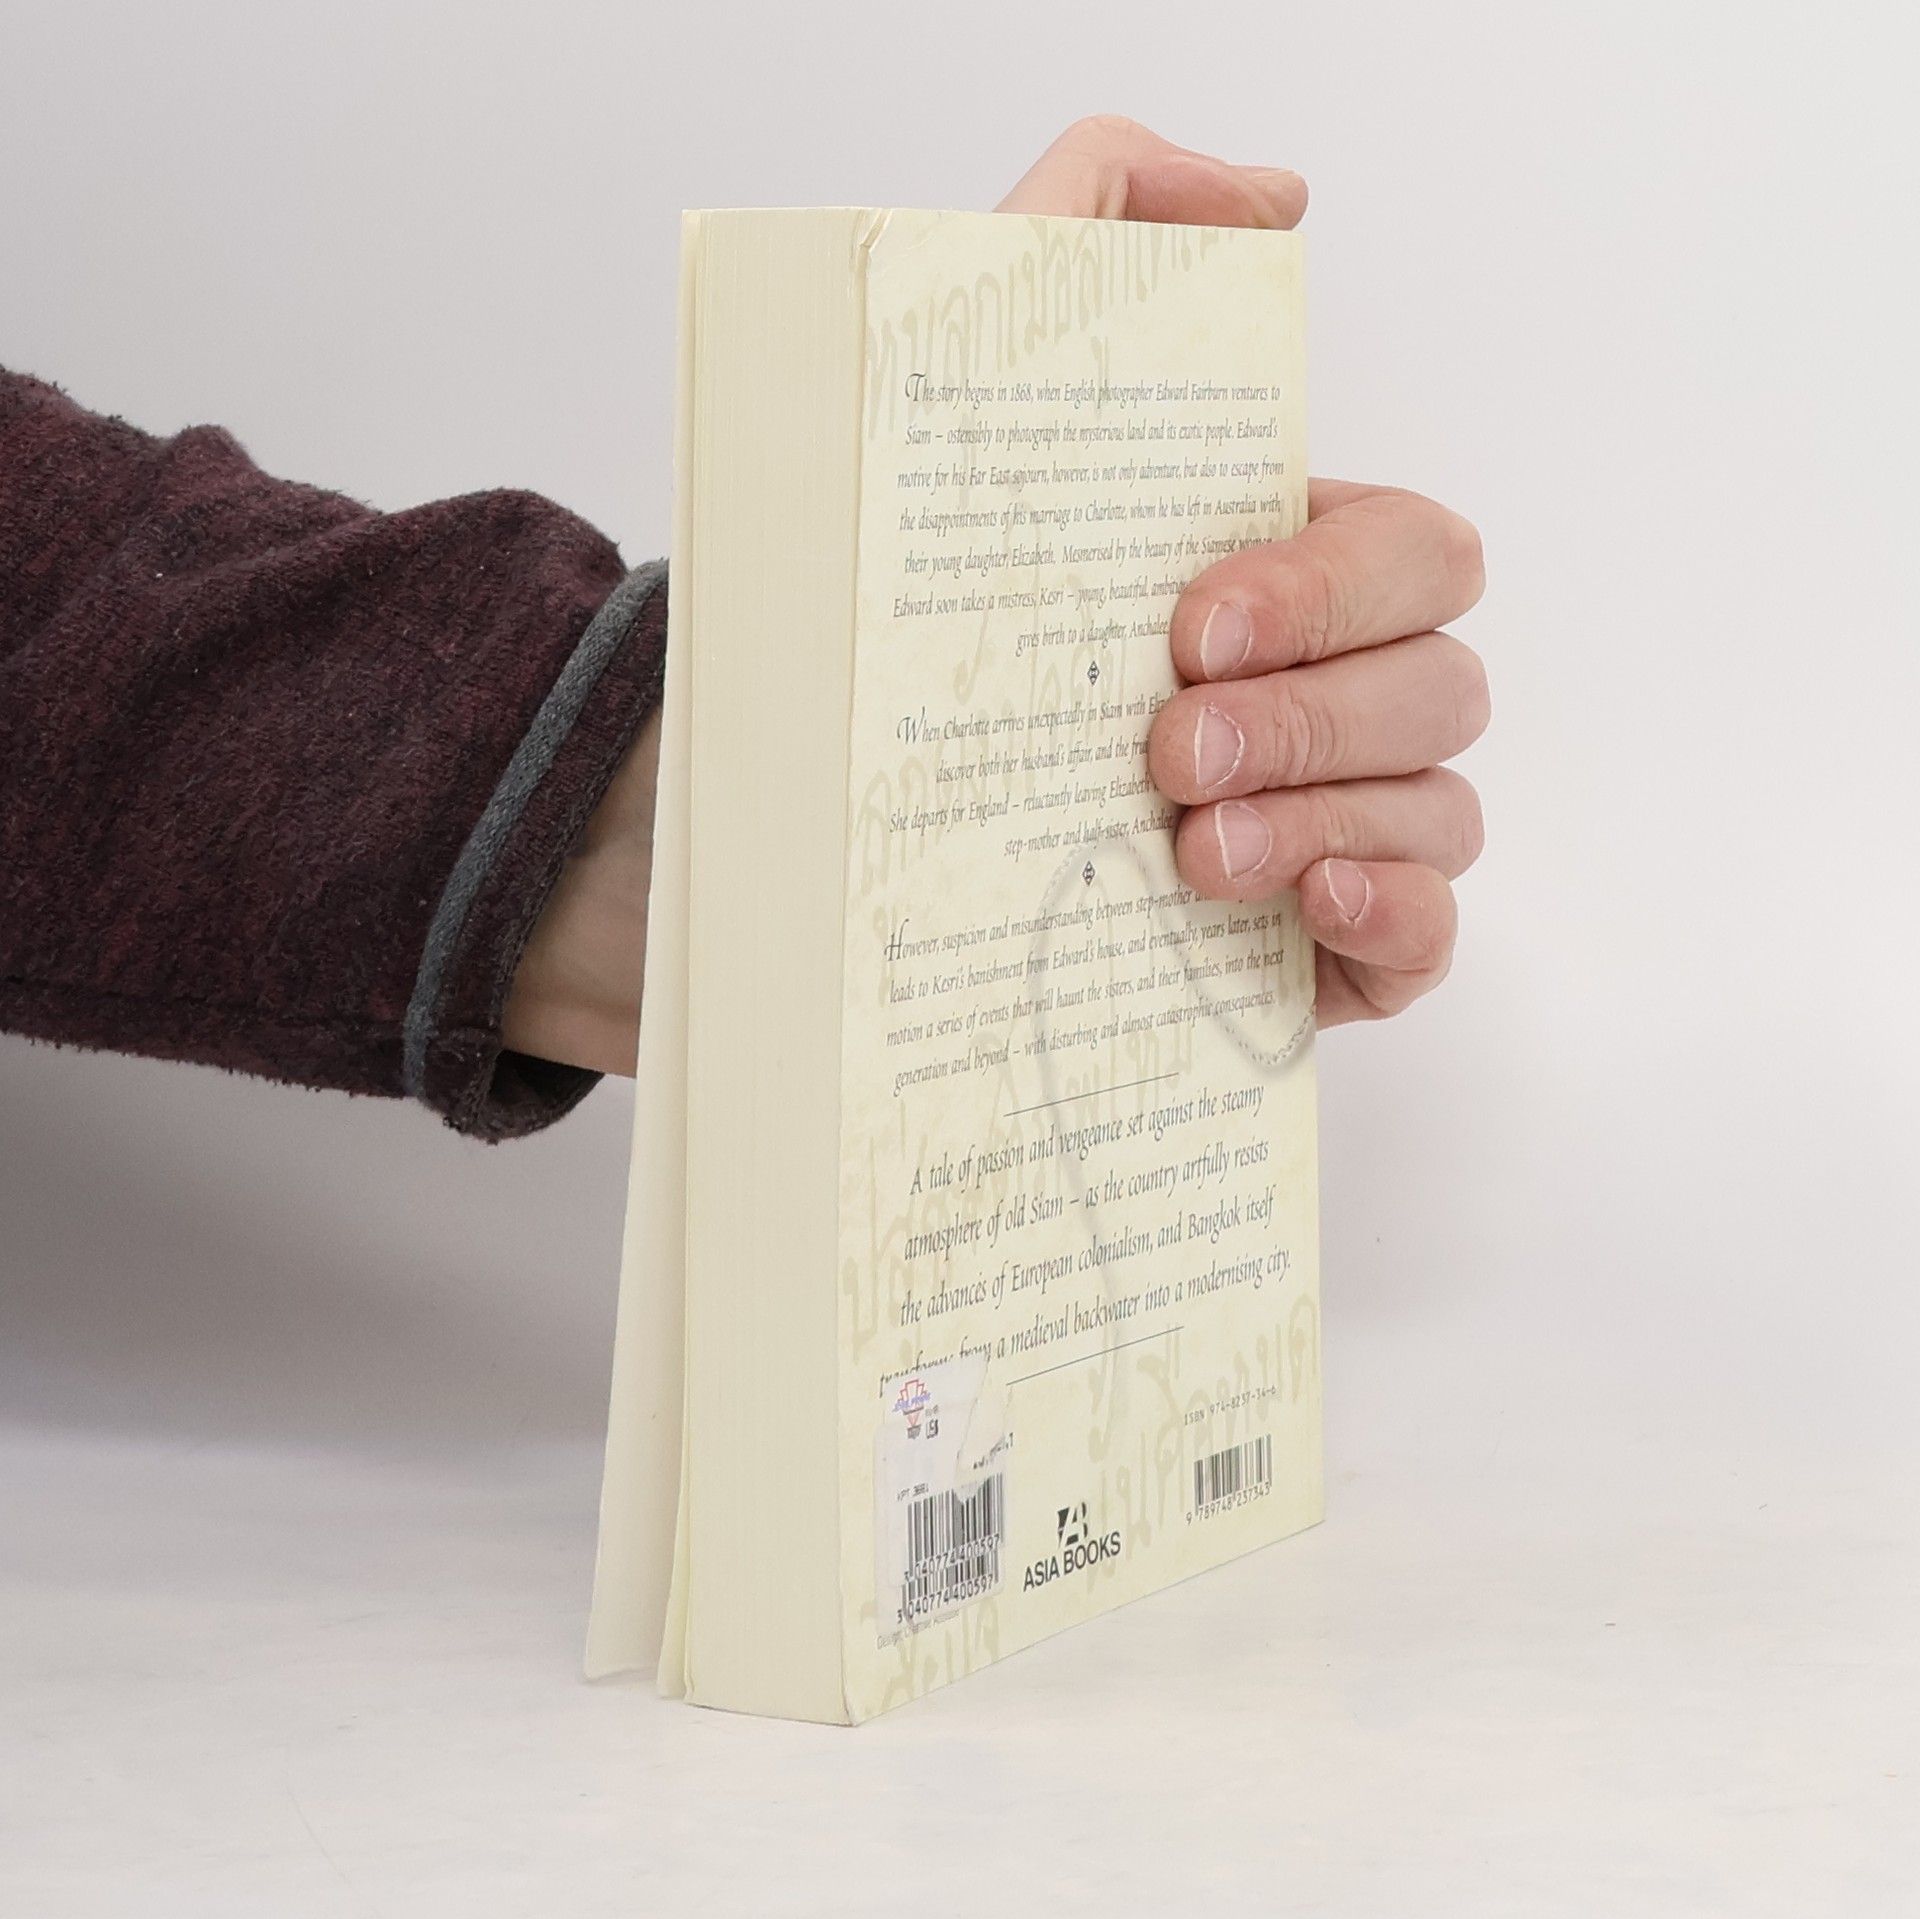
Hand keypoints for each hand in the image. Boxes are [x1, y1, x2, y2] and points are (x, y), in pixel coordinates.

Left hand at [507, 120, 1482, 1075]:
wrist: (754, 814)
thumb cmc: (870, 613)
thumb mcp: (939, 389)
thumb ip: (1087, 229)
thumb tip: (1266, 196)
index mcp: (1270, 574)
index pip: (1413, 552)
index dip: (1333, 585)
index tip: (1182, 630)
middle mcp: (1314, 697)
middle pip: (1438, 682)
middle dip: (1314, 715)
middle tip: (1164, 753)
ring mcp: (1317, 826)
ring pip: (1439, 805)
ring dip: (1329, 817)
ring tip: (1188, 853)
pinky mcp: (1294, 951)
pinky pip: (1427, 936)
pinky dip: (1397, 916)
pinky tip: (1309, 904)